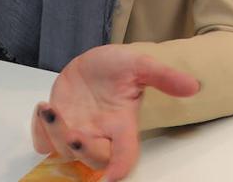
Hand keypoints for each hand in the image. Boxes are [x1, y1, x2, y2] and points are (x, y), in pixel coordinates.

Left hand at [30, 45, 198, 179]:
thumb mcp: (141, 64)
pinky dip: (40, 133)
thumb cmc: (120, 66)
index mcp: (122, 124)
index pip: (125, 154)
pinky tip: (42, 111)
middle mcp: (99, 133)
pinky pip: (45, 141)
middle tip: (74, 133)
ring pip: (65, 150)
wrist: (96, 61)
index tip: (112, 176)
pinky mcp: (57, 123)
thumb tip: (193, 86)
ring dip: (55, 135)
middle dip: (83, 150)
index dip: (120, 167)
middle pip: (93, 158)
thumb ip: (164, 76)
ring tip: (48, 109)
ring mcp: (77, 129)